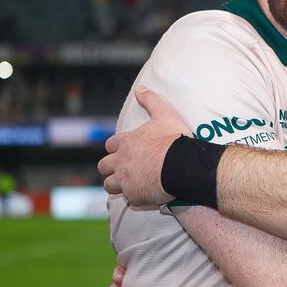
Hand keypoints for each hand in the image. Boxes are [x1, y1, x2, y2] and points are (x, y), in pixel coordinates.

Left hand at [98, 86, 188, 205]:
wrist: (183, 165)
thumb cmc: (174, 140)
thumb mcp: (165, 115)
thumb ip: (151, 101)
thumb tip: (140, 88)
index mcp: (126, 142)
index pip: (110, 145)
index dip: (115, 148)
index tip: (123, 151)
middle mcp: (121, 161)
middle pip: (103, 166)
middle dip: (110, 168)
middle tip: (123, 170)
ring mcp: (125, 180)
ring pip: (109, 185)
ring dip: (116, 184)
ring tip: (129, 185)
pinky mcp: (134, 195)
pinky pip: (128, 198)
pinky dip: (135, 196)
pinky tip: (145, 194)